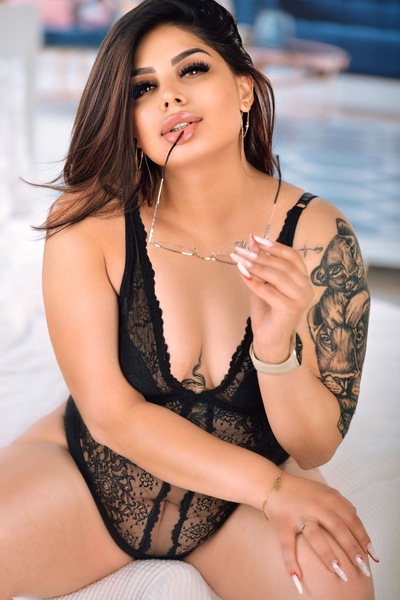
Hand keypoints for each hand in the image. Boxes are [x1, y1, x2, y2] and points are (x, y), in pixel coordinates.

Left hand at [231, 236, 312, 358]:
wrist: (269, 338)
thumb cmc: (267, 310)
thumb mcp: (263, 282)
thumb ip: (261, 264)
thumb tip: (253, 242)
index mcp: (303, 278)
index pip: (293, 256)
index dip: (274, 246)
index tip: (255, 239)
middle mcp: (306, 288)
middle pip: (284, 265)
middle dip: (261, 256)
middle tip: (242, 251)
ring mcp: (300, 299)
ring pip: (279, 277)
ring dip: (258, 267)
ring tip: (241, 262)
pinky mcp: (290, 310)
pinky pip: (271, 292)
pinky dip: (255, 283)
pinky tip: (243, 276)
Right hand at [265, 472, 375, 582]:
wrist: (271, 484)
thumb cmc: (301, 491)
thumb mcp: (324, 491)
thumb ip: (341, 502)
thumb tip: (356, 517)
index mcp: (329, 498)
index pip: (351, 519)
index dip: (363, 538)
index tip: (372, 556)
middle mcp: (315, 506)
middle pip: (338, 528)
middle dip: (352, 549)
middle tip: (362, 567)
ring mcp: (299, 515)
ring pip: (316, 536)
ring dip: (328, 554)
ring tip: (340, 571)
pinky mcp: (283, 524)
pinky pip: (287, 545)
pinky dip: (291, 562)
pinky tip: (298, 578)